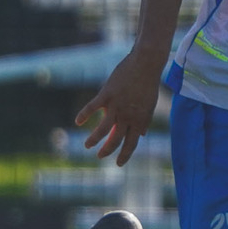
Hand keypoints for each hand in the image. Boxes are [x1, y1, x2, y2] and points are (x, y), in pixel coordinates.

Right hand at [77, 49, 163, 165]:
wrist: (145, 64)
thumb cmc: (148, 84)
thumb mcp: (149, 105)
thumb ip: (144, 121)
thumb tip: (142, 134)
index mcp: (139, 120)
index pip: (132, 143)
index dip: (124, 155)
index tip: (117, 164)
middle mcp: (127, 116)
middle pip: (115, 139)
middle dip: (107, 150)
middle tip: (99, 156)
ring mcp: (116, 106)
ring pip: (102, 129)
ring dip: (94, 139)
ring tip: (87, 145)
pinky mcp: (106, 95)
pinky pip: (92, 108)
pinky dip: (84, 115)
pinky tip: (78, 122)